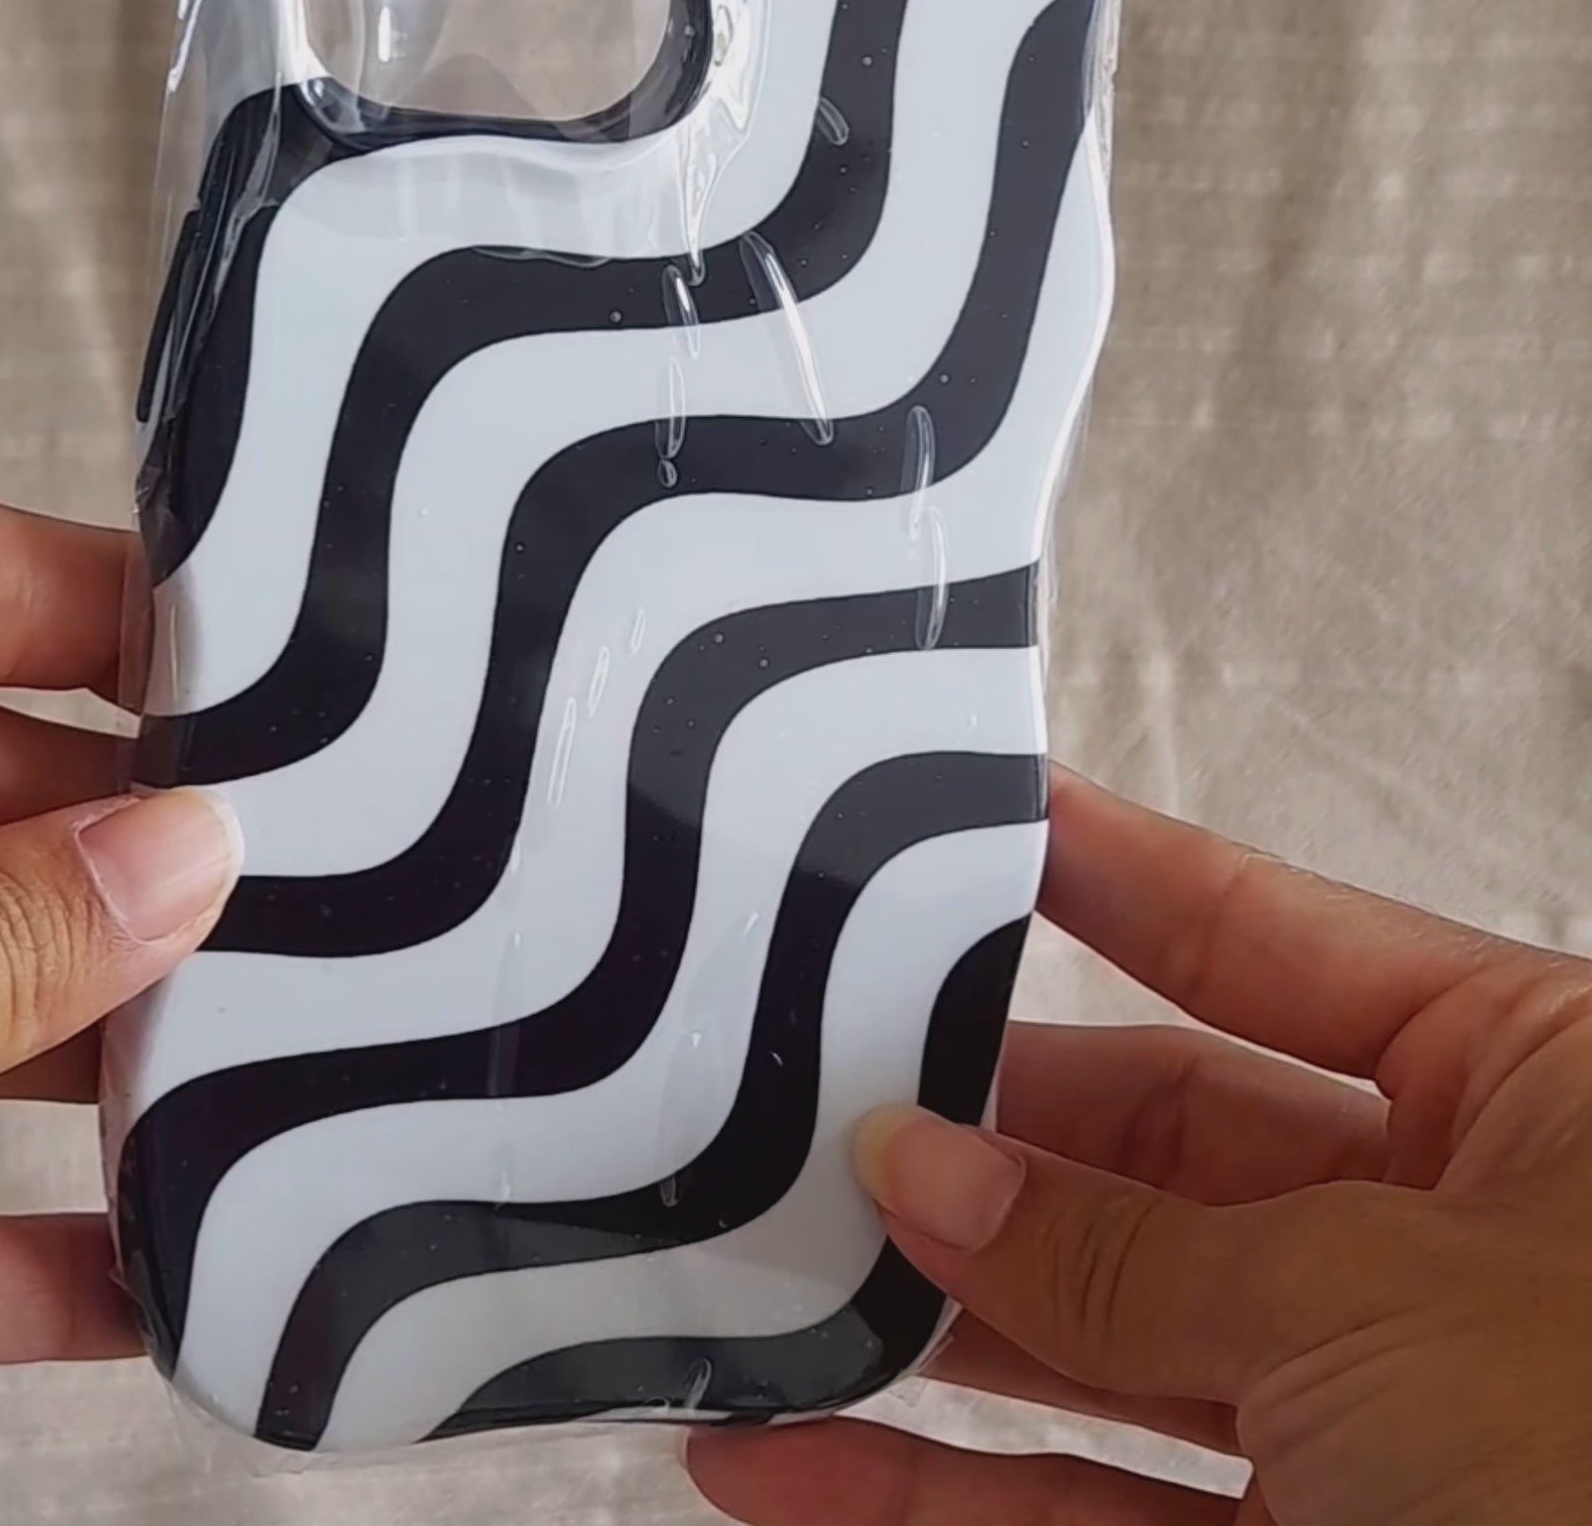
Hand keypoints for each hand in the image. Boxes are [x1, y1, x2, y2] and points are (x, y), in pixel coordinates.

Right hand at [690, 772, 1591, 1524]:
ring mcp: (1371, 1411)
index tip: (975, 826)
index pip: (1269, 938)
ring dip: (931, 1322)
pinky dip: (933, 1497)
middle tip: (818, 1093)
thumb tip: (920, 1166)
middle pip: (1154, 1149)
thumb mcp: (1369, 1301)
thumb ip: (1122, 1246)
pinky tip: (791, 1463)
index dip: (1114, 878)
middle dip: (979, 1139)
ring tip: (768, 1270)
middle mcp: (1451, 1240)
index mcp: (1536, 1094)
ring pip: (1107, 1337)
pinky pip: (1088, 1512)